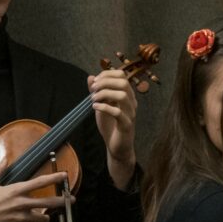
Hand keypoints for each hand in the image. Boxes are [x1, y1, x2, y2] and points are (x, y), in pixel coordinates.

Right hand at [0, 162, 73, 221]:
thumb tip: (3, 160)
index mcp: (15, 191)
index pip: (39, 182)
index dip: (54, 178)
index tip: (64, 175)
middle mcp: (21, 204)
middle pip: (49, 202)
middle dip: (63, 201)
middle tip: (70, 200)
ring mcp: (21, 218)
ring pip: (43, 218)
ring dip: (43, 217)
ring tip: (41, 215)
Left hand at [88, 69, 137, 189]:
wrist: (117, 146)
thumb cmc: (110, 125)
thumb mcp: (100, 105)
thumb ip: (96, 92)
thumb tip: (91, 77)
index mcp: (127, 96)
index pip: (122, 76)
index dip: (107, 75)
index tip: (94, 82)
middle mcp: (131, 103)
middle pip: (124, 83)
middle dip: (105, 82)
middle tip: (93, 90)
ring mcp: (130, 114)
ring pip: (122, 96)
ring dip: (104, 94)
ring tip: (93, 99)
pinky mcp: (126, 125)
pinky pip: (118, 113)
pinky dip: (104, 108)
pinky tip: (95, 108)